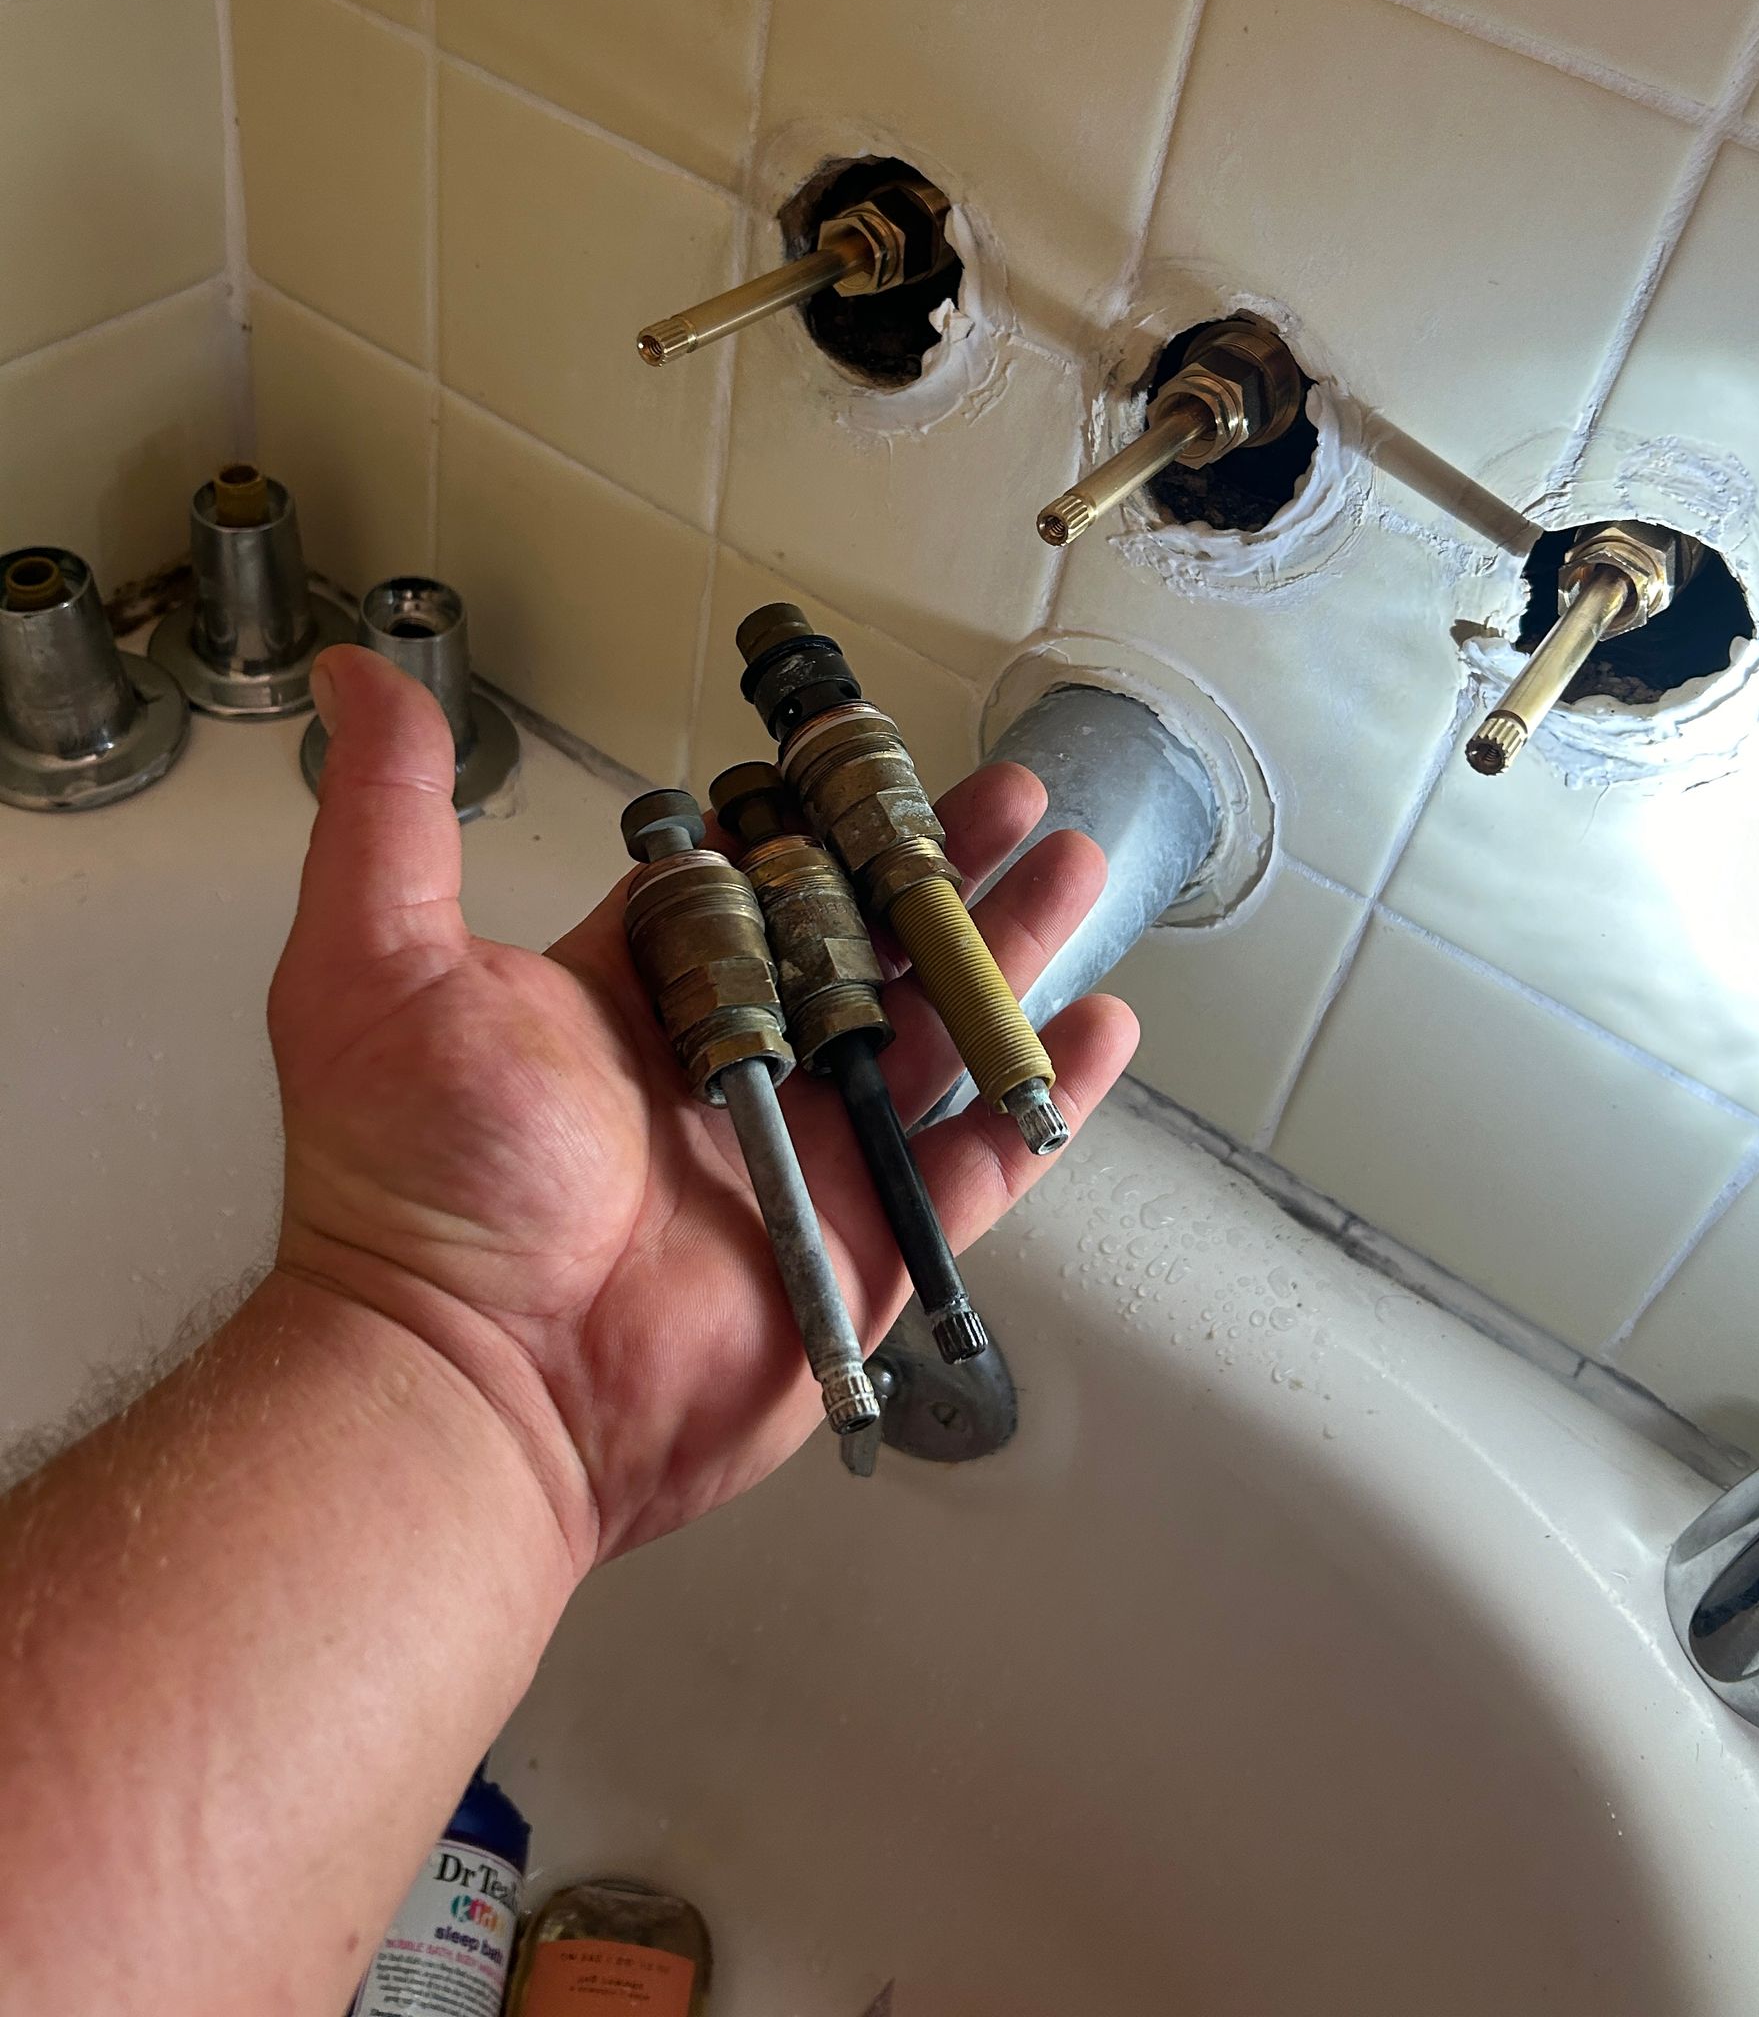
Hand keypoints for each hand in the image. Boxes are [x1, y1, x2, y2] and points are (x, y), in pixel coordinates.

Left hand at [268, 648, 1135, 1574]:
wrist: (469, 1379)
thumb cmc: (416, 1184)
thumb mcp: (375, 962)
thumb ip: (390, 814)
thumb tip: (362, 676)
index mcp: (628, 999)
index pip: (746, 886)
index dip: (813, 822)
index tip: (870, 759)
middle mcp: (722, 1070)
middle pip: (860, 943)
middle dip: (938, 868)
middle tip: (1012, 800)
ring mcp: (798, 1157)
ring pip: (930, 1033)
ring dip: (1005, 952)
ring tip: (1076, 872)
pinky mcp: (858, 1249)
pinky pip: (970, 1165)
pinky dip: (1044, 1099)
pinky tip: (1099, 1029)